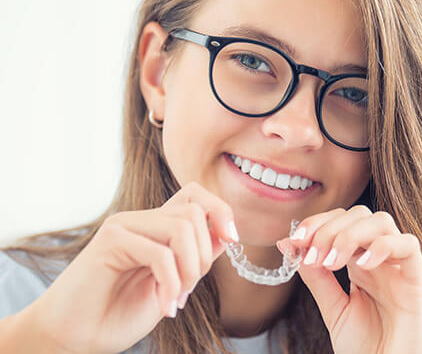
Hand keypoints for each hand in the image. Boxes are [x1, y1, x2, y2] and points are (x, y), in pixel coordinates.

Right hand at [25, 182, 237, 353]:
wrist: (75, 339)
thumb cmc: (120, 313)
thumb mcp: (173, 284)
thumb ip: (195, 258)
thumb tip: (225, 234)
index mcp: (156, 227)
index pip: (195, 196)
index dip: (220, 210)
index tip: (232, 238)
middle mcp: (141, 220)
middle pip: (195, 211)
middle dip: (204, 255)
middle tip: (188, 291)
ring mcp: (124, 226)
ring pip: (182, 227)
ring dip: (190, 270)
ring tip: (176, 299)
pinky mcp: (109, 241)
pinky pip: (160, 253)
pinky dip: (171, 284)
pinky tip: (165, 307)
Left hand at [277, 205, 421, 353]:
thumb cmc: (367, 349)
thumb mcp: (333, 308)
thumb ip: (315, 276)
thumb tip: (288, 243)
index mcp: (362, 262)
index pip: (342, 221)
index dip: (318, 223)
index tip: (295, 241)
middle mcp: (382, 259)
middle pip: (360, 215)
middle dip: (330, 228)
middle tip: (312, 255)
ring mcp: (402, 268)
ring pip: (382, 222)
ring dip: (350, 235)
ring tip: (331, 262)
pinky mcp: (420, 282)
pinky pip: (409, 246)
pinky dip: (382, 247)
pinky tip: (360, 266)